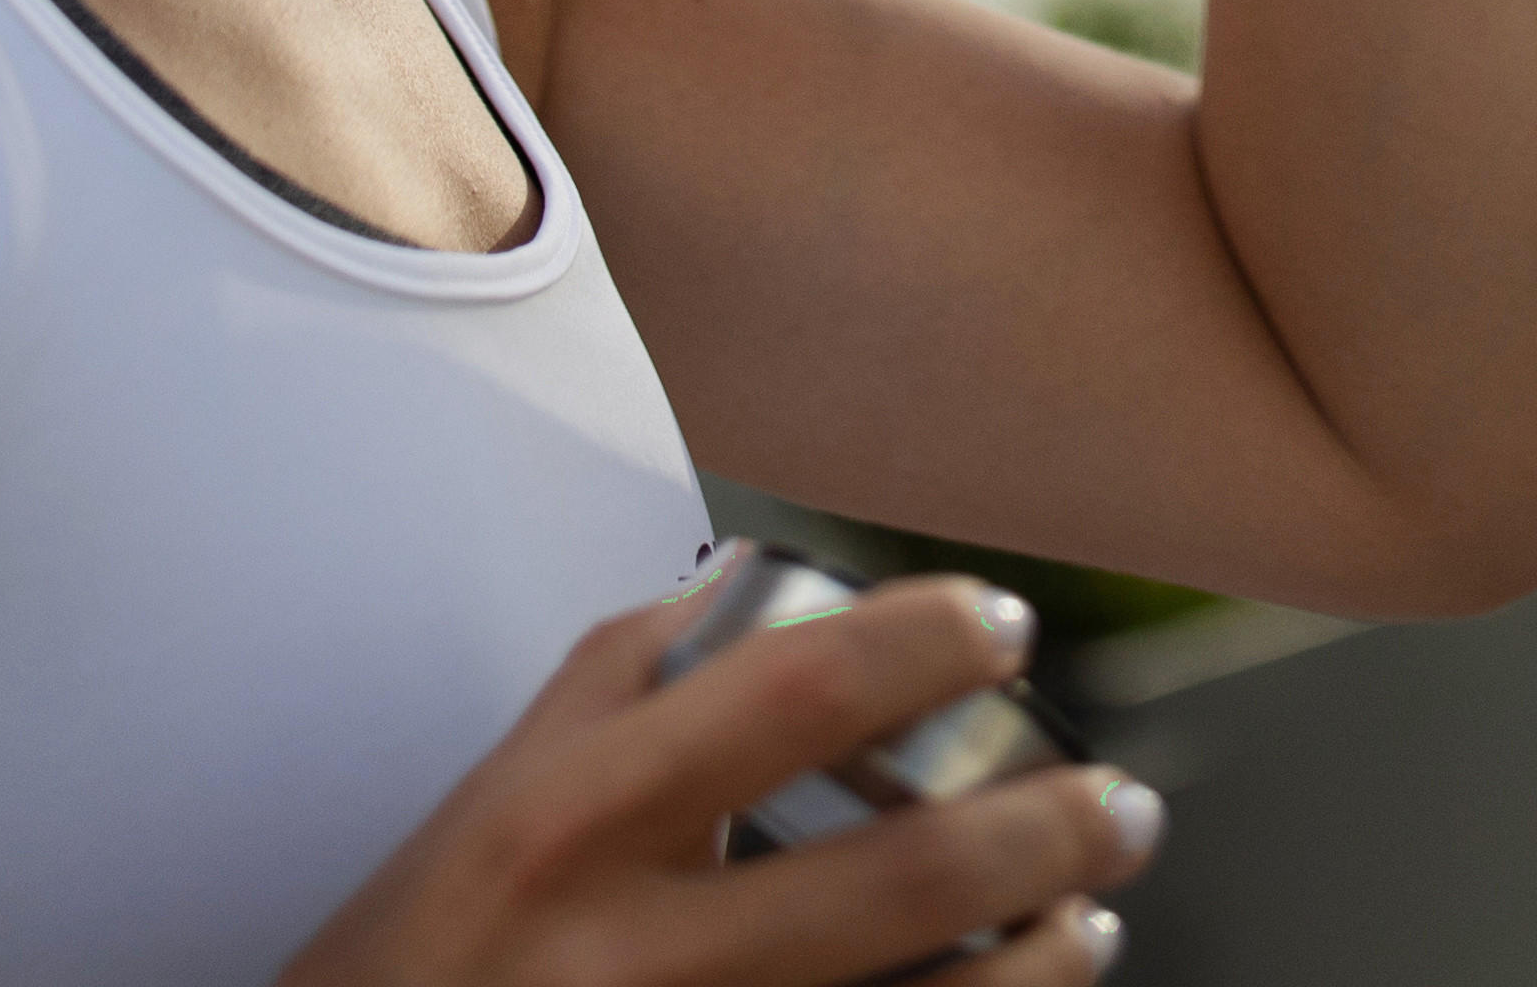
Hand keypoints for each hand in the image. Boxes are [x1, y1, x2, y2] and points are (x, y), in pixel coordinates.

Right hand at [276, 568, 1158, 986]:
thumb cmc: (415, 963)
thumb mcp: (486, 806)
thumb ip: (615, 688)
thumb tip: (755, 588)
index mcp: (565, 824)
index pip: (793, 690)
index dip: (930, 640)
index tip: (1002, 623)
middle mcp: (625, 952)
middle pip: (908, 876)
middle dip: (1052, 830)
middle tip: (1121, 803)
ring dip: (1047, 964)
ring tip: (1087, 919)